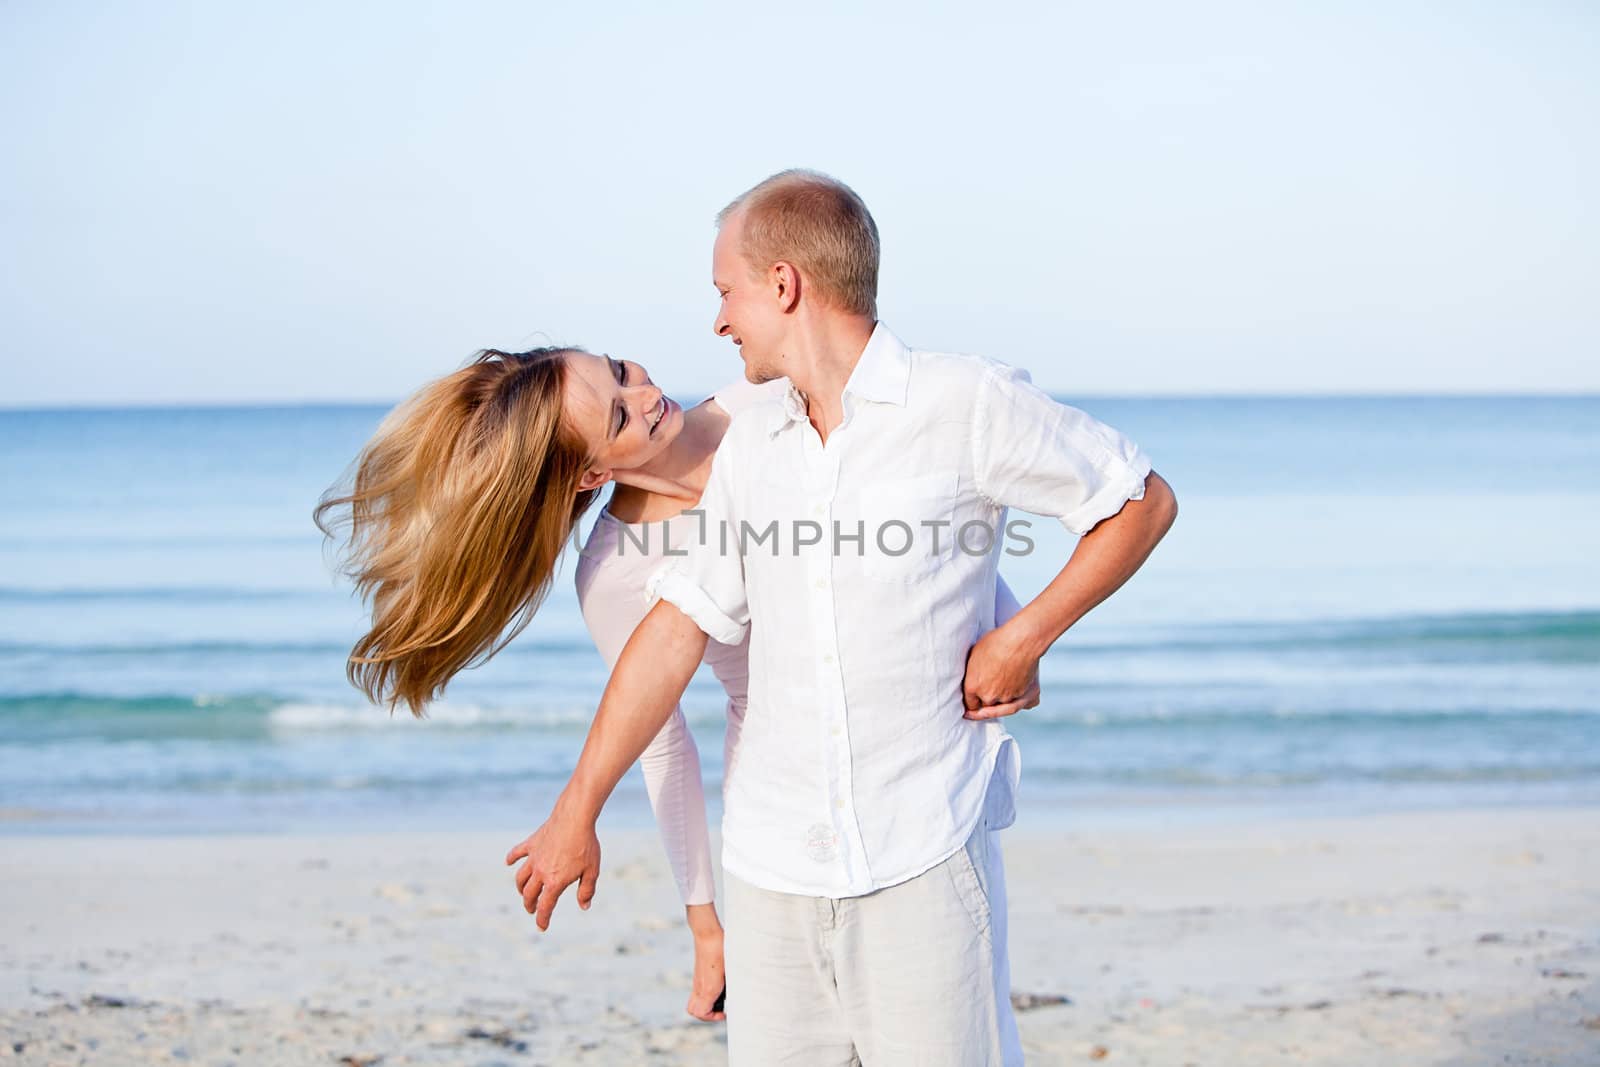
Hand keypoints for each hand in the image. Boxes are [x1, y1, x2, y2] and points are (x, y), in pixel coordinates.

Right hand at [504, 806, 601, 930]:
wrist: (575, 818)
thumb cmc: (586, 845)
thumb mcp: (592, 871)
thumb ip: (586, 890)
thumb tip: (584, 906)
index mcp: (555, 882)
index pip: (545, 907)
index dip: (542, 920)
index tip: (542, 927)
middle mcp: (540, 872)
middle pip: (529, 895)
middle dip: (530, 905)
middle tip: (532, 909)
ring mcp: (534, 857)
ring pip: (521, 878)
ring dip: (521, 888)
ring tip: (524, 892)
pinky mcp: (532, 843)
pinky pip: (517, 852)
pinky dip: (511, 858)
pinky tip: (508, 862)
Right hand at [684, 902, 726, 1021]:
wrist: (707, 934)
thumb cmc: (721, 948)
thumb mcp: (731, 967)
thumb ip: (735, 981)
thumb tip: (747, 988)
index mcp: (708, 988)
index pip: (701, 1013)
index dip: (713, 1017)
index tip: (725, 1012)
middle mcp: (700, 986)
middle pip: (693, 1011)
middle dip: (706, 1015)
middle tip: (720, 1010)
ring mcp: (697, 980)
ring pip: (693, 1002)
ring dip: (705, 1006)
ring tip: (720, 1000)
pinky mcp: (698, 974)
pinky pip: (696, 992)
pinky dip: (705, 995)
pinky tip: (719, 986)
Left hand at [962, 620, 1041, 720]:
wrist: (1021, 641)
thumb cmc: (997, 642)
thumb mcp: (975, 654)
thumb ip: (974, 671)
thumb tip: (974, 673)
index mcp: (972, 686)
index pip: (970, 703)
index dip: (971, 704)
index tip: (971, 708)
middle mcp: (988, 695)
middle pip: (986, 706)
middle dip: (985, 704)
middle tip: (985, 706)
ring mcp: (1007, 697)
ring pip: (1003, 707)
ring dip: (1002, 704)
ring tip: (1004, 699)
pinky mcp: (1025, 696)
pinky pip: (1021, 704)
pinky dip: (1020, 702)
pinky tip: (1018, 699)